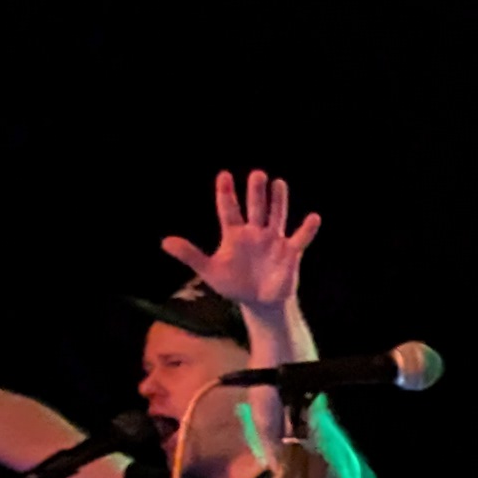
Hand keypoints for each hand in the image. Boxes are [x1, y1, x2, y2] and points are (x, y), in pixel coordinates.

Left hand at [159, 168, 320, 317]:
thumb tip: (164, 242)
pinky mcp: (290, 253)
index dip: (226, 193)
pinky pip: (300, 239)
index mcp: (234, 234)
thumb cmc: (234, 284)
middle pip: (255, 208)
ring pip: (277, 216)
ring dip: (278, 201)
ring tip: (278, 183)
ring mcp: (273, 241)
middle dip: (256, 192)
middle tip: (257, 174)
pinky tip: (313, 218)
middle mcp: (255, 232)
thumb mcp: (209, 270)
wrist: (259, 303)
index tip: (224, 176)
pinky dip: (307, 229)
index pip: (229, 209)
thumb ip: (190, 255)